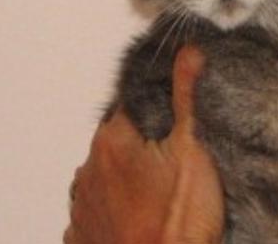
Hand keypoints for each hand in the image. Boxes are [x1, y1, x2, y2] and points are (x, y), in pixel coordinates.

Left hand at [65, 46, 224, 243]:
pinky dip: (120, 207)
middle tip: (181, 160)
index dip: (161, 108)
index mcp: (113, 139)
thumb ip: (188, 97)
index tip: (182, 119)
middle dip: (147, 143)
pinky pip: (101, 209)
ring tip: (166, 192)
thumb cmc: (179, 218)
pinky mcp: (84, 236)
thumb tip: (187, 52)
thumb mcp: (195, 149)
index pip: (134, 104)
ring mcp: (82, 206)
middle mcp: (88, 169)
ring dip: (132, 176)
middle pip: (121, 140)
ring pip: (110, 175)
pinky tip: (146, 214)